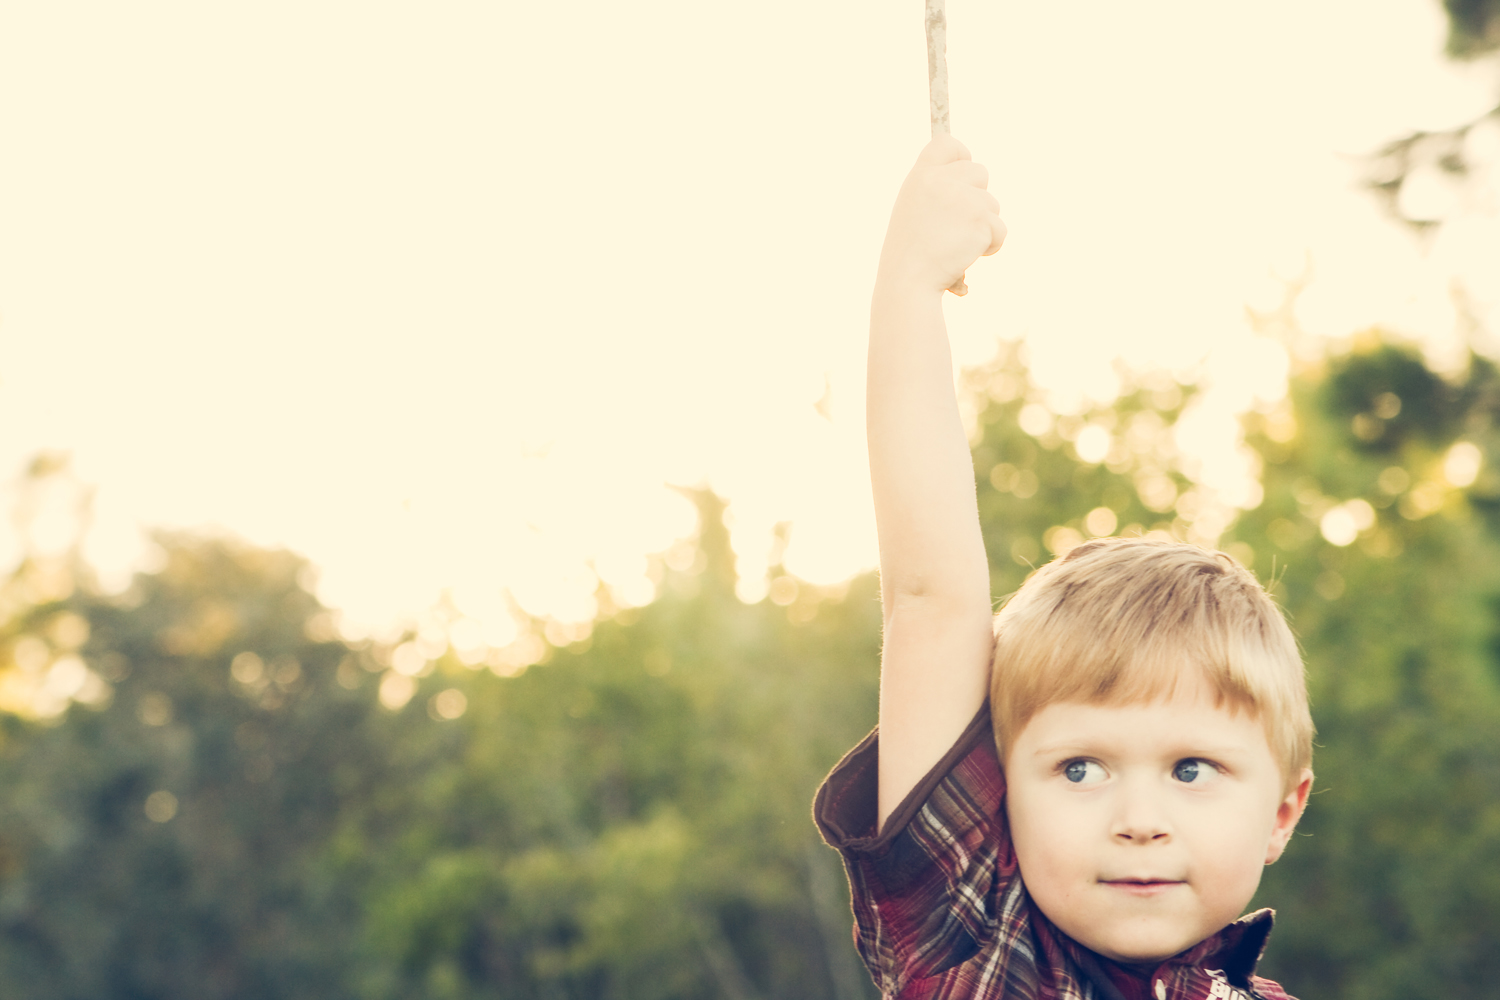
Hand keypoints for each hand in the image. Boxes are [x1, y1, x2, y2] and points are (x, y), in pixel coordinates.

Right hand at [878, 134, 1005, 295]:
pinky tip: (966, 255)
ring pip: (993, 203)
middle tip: (954, 224)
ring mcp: (963, 198)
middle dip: (977, 198)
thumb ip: (936, 188)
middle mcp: (941, 180)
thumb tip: (971, 175)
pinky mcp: (981, 220)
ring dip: (983, 226)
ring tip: (955, 244)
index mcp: (920, 175)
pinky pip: (1000, 229)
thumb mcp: (913, 209)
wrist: (909, 282)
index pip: (947, 143)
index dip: (960, 155)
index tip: (961, 171)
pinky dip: (990, 245)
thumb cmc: (910, 253)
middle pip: (980, 172)